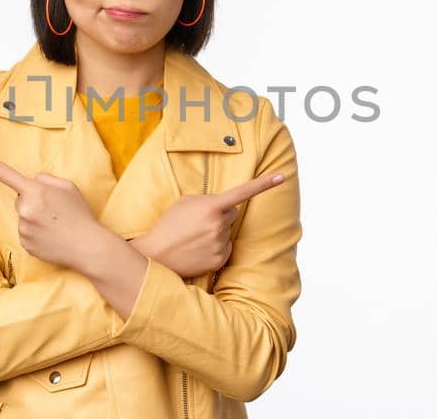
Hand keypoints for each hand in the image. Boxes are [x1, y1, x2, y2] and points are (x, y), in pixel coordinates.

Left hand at [0, 145, 106, 269]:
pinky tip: (52, 236)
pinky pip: (26, 234)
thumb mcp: (68, 187)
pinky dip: (36, 234)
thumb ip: (46, 180)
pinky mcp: (25, 244)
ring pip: (23, 217)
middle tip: (55, 210)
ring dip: (35, 218)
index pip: (4, 172)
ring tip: (56, 225)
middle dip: (34, 201)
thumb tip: (33, 183)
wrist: (88, 246)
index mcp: (35, 190)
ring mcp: (23, 228)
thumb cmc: (79, 214)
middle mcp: (24, 208)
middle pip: (20, 199)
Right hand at [136, 173, 286, 277]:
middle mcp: (219, 224)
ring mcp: (220, 243)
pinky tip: (198, 250)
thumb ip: (207, 200)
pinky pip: (226, 249)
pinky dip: (215, 248)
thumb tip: (225, 207)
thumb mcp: (184, 203)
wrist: (155, 255)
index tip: (282, 177)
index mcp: (211, 206)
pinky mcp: (219, 260)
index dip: (264, 184)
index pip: (242, 192)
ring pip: (227, 232)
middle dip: (220, 215)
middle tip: (197, 223)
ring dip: (215, 233)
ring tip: (193, 238)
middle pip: (232, 214)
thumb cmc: (168, 226)